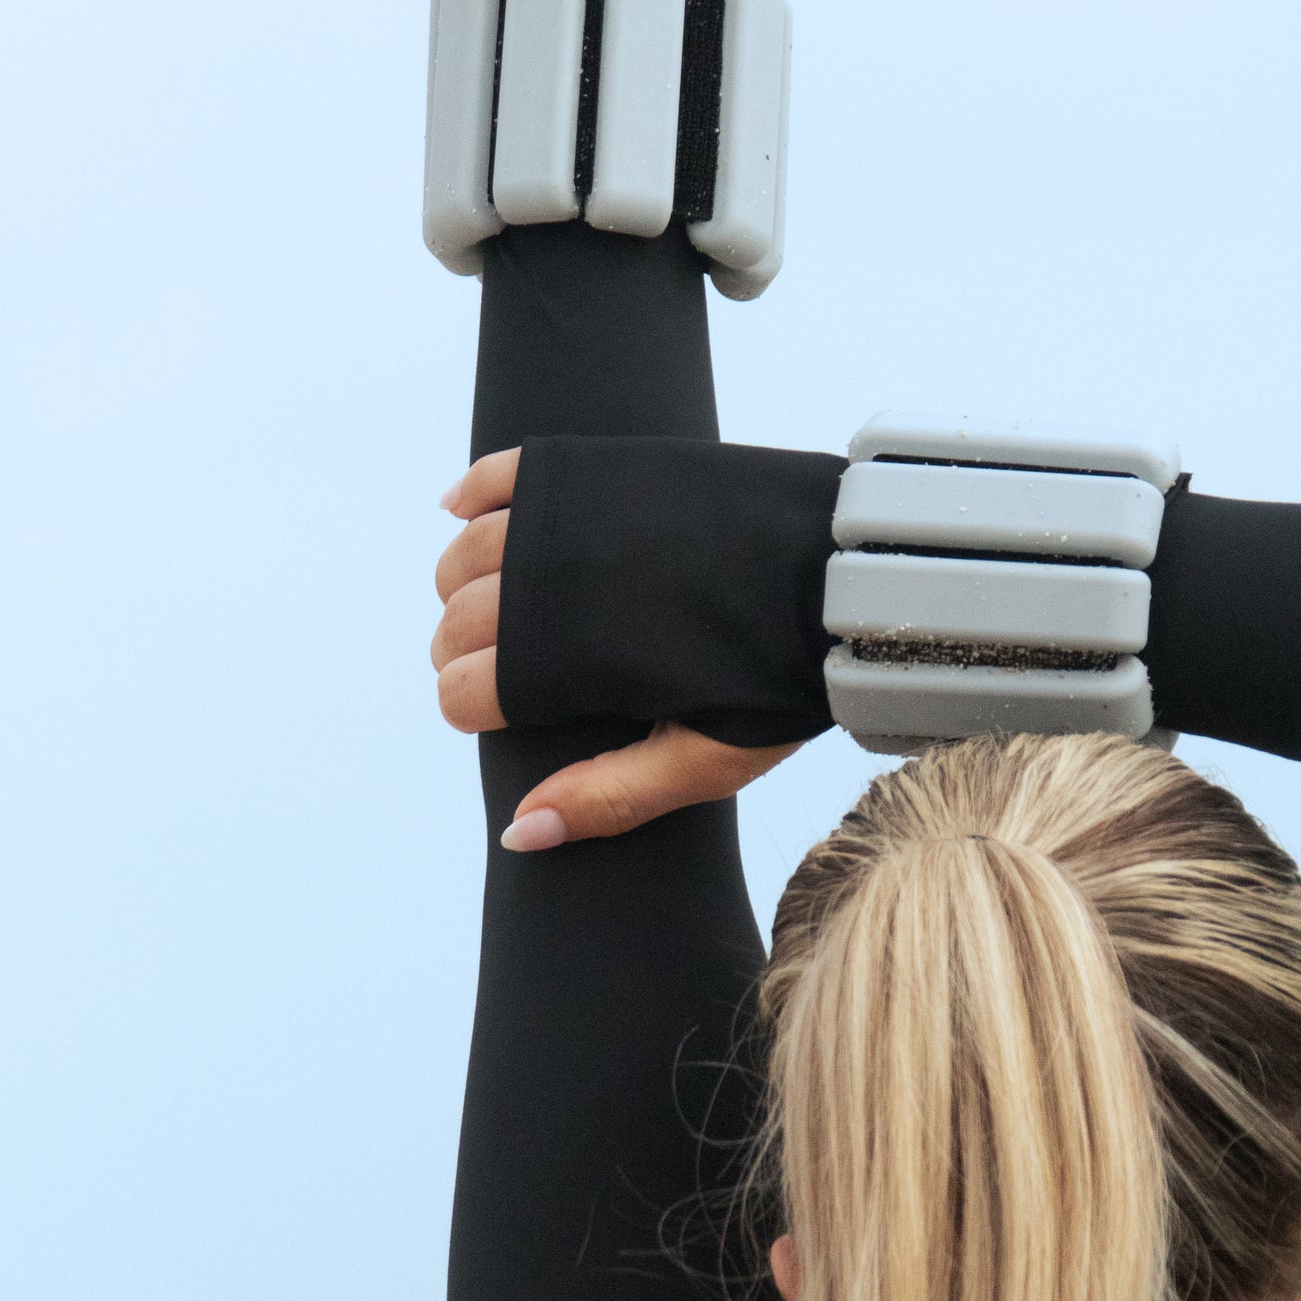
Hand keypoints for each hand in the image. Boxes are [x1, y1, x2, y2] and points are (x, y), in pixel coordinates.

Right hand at [432, 450, 798, 847]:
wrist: (844, 574)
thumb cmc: (781, 679)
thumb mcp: (703, 762)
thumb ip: (607, 799)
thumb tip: (515, 833)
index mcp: (578, 661)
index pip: (463, 691)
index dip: (471, 710)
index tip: (504, 712)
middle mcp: (560, 582)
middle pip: (456, 623)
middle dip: (463, 654)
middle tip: (507, 666)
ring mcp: (576, 517)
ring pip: (465, 552)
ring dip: (465, 584)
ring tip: (503, 607)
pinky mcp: (601, 467)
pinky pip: (501, 474)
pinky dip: (471, 493)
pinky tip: (462, 515)